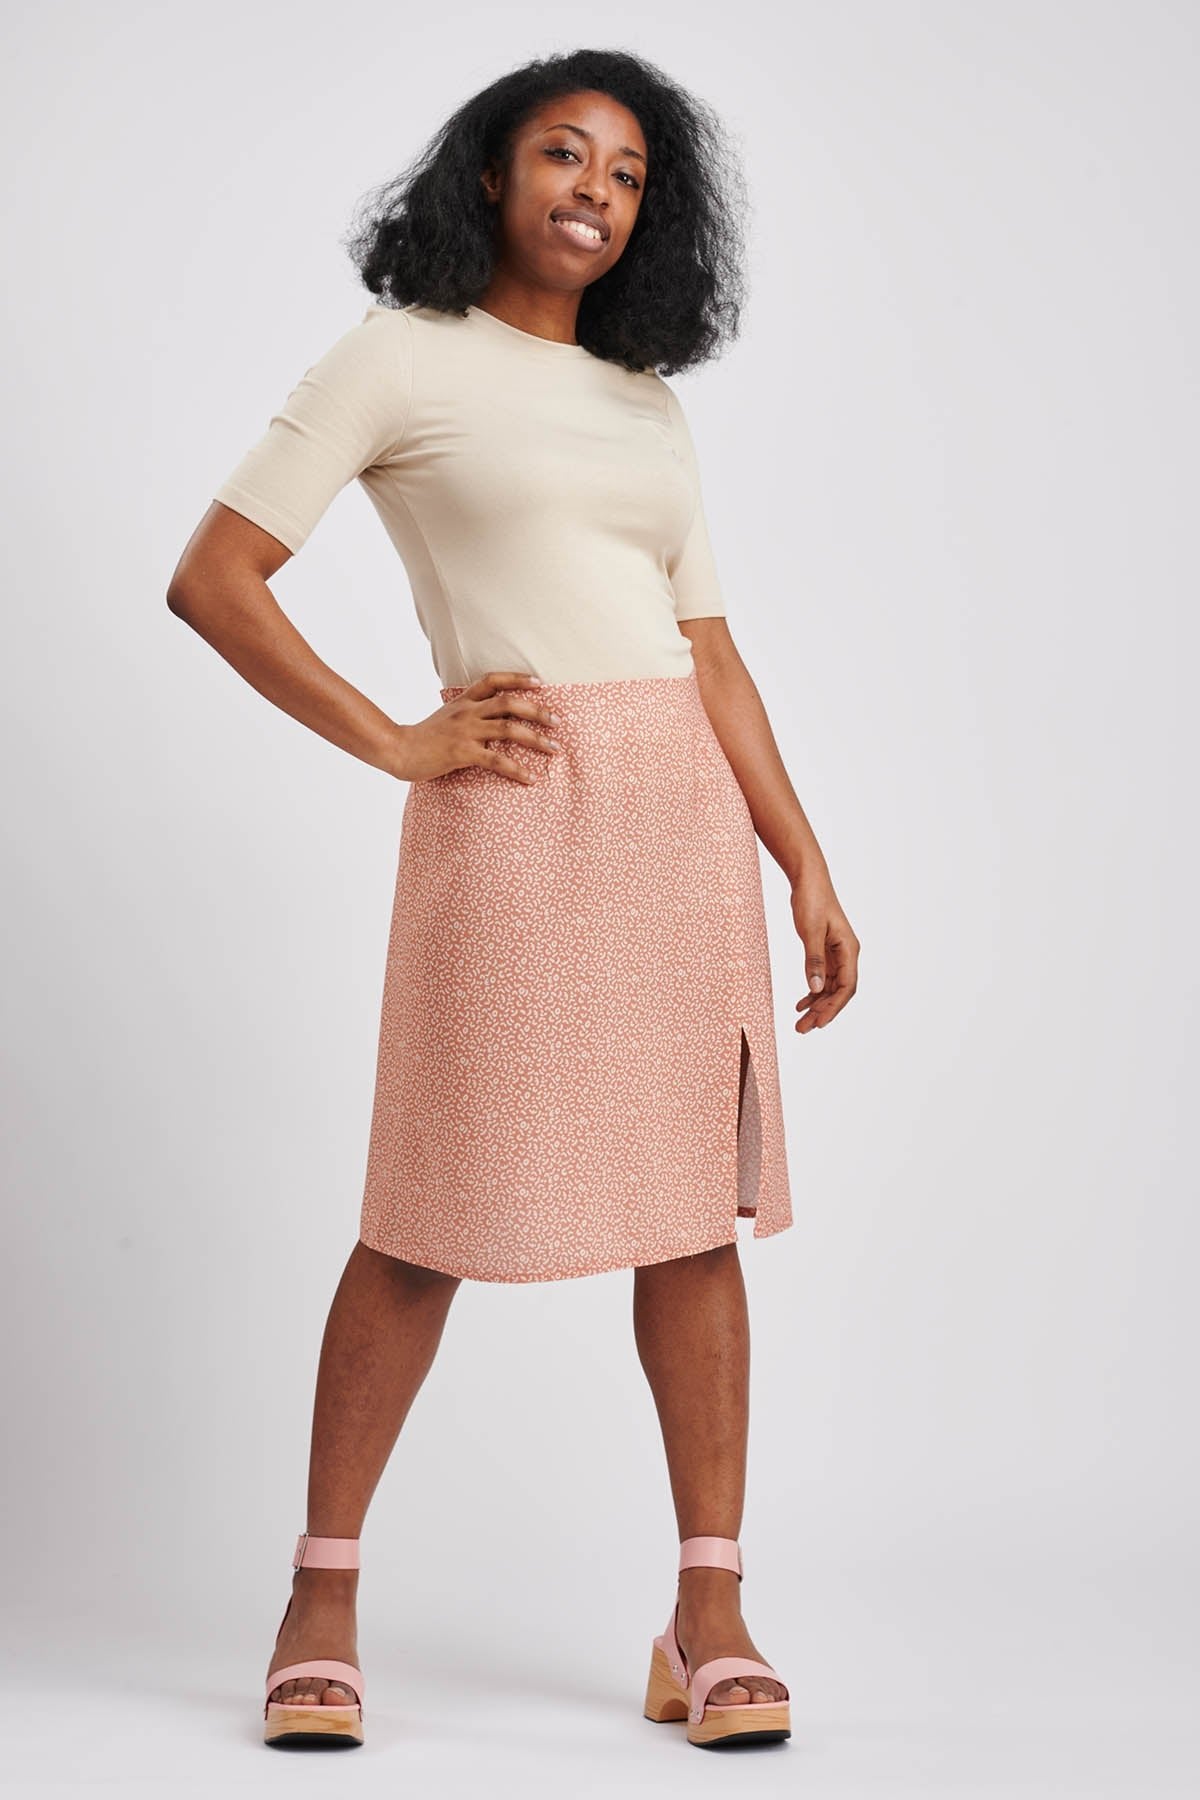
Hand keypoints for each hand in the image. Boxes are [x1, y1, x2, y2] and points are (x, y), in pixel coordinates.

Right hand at [390, 670, 561, 783]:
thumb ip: (467, 713)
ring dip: (535, 738)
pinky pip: (497, 761)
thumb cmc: (424, 737)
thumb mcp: (446, 716)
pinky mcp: (462, 753)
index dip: (517, 678)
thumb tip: (491, 718)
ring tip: (554, 748)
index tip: (540, 682)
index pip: (493, 680)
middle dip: (537, 710)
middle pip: (509, 702)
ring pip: (508, 729)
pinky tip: (530, 778)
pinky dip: (517, 770)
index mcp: (464, 701)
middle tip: (557, 720)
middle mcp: (467, 712)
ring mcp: (465, 731)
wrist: (399, 750)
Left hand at [790, 867, 859, 1031]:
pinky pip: (823, 978)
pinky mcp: (825, 950)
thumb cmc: (812, 900)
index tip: (819, 1023)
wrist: (808, 879)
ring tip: (800, 1022)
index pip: (847, 987)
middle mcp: (847, 954)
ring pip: (830, 988)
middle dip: (822, 1012)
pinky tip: (801, 1003)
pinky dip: (813, 992)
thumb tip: (816, 989)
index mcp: (849, 949)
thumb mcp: (810, 931)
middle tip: (802, 1029)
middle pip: (839, 992)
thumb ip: (813, 960)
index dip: (834, 1008)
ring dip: (817, 1006)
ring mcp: (837, 953)